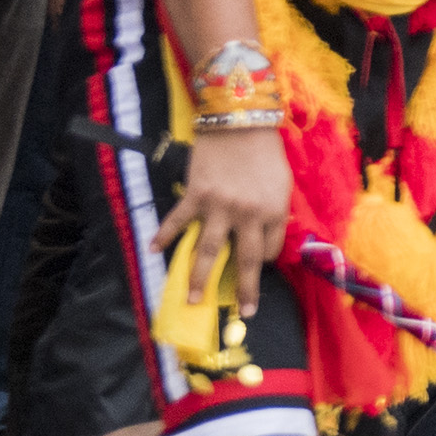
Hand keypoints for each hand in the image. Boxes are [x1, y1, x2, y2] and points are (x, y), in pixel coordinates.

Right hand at [156, 129, 290, 312]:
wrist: (239, 123)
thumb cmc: (265, 152)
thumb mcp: (282, 183)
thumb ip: (274, 210)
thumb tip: (268, 233)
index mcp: (273, 211)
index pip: (271, 250)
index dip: (264, 261)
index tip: (257, 267)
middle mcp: (247, 215)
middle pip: (246, 261)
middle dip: (245, 290)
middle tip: (244, 312)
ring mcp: (219, 207)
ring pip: (209, 251)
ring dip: (200, 278)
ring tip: (193, 300)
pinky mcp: (196, 196)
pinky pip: (177, 222)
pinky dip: (164, 235)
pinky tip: (153, 249)